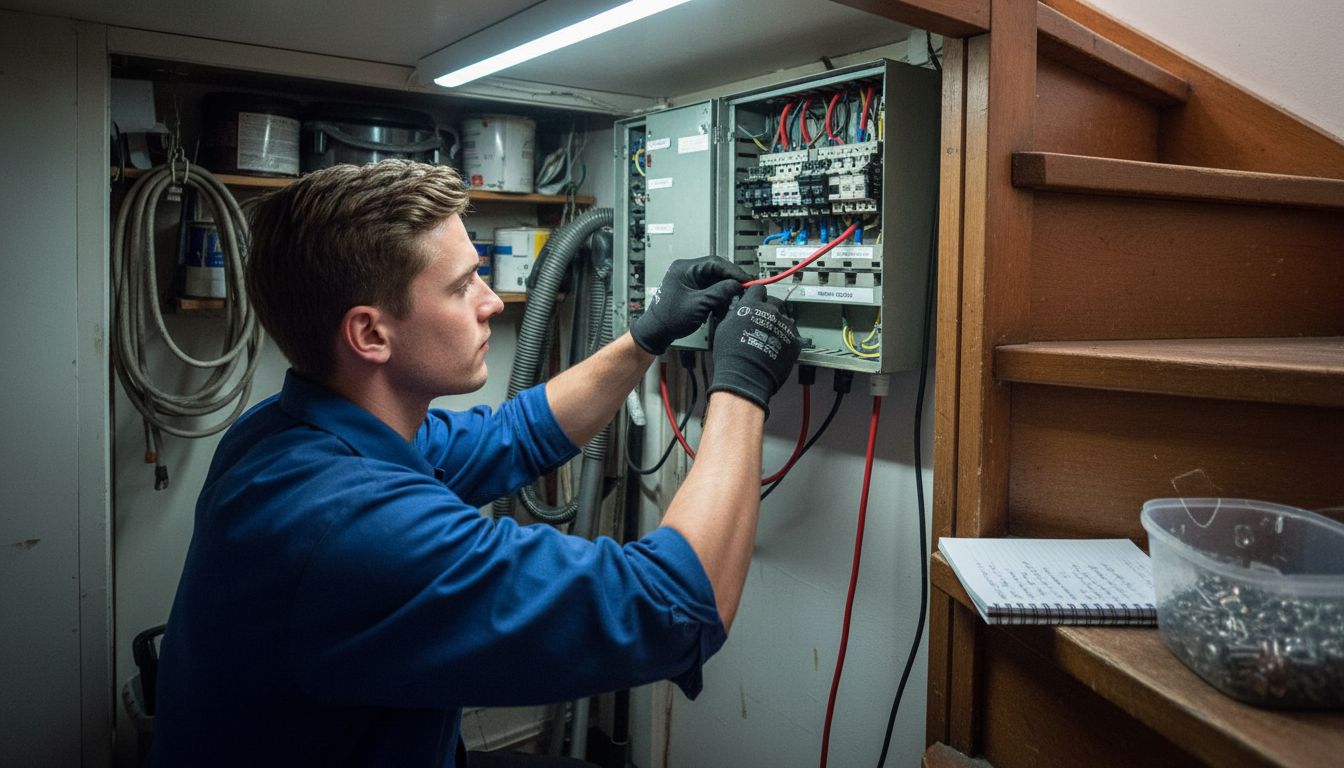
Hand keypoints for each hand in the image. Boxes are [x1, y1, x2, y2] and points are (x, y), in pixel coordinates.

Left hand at [630, 256, 748, 354]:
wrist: (657, 332)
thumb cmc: (669, 318)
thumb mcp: (699, 305)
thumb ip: (719, 293)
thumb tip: (737, 285)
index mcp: (685, 268)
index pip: (715, 263)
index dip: (733, 271)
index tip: (746, 280)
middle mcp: (687, 271)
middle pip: (717, 271)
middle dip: (730, 283)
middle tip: (743, 291)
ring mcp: (690, 280)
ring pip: (715, 281)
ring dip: (724, 293)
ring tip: (729, 304)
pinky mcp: (692, 290)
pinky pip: (710, 290)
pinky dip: (718, 299)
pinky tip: (720, 309)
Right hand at [707, 286, 800, 414]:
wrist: (746, 376)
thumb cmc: (731, 355)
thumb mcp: (724, 328)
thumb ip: (735, 313)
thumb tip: (739, 309)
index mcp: (752, 305)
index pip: (758, 289)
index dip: (757, 295)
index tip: (757, 299)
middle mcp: (771, 311)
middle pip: (775, 302)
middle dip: (770, 309)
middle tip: (763, 322)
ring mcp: (785, 326)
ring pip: (785, 318)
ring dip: (779, 325)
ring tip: (769, 339)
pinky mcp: (794, 341)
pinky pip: (792, 335)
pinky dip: (786, 340)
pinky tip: (777, 348)